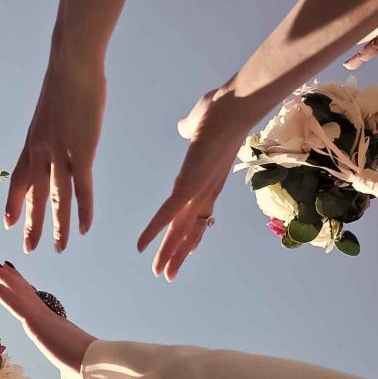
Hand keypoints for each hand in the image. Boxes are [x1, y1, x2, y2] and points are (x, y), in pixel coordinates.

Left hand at [0, 261, 95, 378]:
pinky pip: (15, 302)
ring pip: (20, 297)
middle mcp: (52, 326)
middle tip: (1, 269)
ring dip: (6, 281)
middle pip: (28, 299)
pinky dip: (1, 290)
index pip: (38, 316)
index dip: (28, 301)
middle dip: (15, 284)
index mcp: (59, 339)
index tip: (22, 290)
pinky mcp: (39, 323)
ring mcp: (46, 322)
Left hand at [4, 56, 104, 252]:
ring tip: (59, 248)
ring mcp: (60, 153)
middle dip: (31, 224)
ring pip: (57, 198)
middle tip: (28, 249)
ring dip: (58, 226)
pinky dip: (84, 210)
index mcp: (33, 142)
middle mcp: (41, 152)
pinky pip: (81, 188)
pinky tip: (85, 227)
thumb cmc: (66, 82)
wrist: (71, 65)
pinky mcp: (81, 152)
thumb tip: (59, 132)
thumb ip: (53, 127)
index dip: (14, 202)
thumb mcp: (52, 109)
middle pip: (35, 195)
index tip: (9, 223)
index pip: (19, 179)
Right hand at [137, 90, 247, 281]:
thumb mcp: (200, 122)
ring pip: (180, 229)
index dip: (193, 233)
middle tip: (169, 275)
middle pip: (190, 229)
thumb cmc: (221, 108)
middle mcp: (205, 189)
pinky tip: (142, 247)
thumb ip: (190, 128)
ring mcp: (198, 189)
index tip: (189, 250)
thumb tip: (187, 126)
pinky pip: (167, 213)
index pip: (200, 213)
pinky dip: (153, 230)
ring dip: (169, 253)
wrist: (235, 103)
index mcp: (208, 179)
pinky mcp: (189, 185)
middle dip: (178, 253)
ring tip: (161, 274)